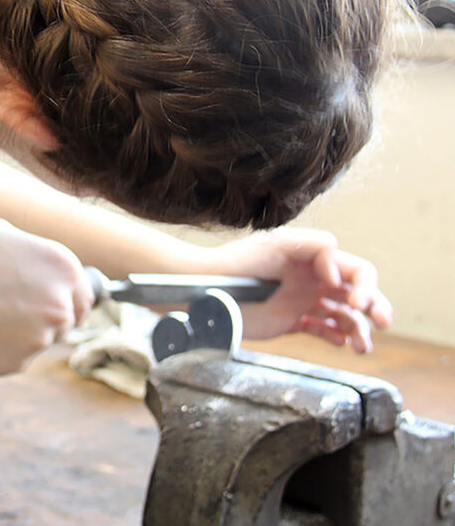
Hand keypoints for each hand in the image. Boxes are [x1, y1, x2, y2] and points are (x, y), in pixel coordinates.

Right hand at [0, 218, 93, 375]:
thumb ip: (30, 253)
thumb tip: (36, 269)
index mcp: (62, 265)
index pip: (84, 293)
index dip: (63, 295)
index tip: (43, 298)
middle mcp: (60, 304)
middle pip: (64, 320)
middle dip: (41, 315)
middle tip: (2, 306)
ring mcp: (39, 339)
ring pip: (36, 341)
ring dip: (16, 333)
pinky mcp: (13, 365)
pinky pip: (12, 359)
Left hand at [205, 227, 391, 351]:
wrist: (208, 288)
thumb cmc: (237, 262)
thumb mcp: (274, 245)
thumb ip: (308, 244)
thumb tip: (336, 249)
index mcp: (314, 260)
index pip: (355, 271)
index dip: (364, 285)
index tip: (353, 300)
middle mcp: (312, 280)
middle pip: (357, 294)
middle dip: (375, 307)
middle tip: (381, 322)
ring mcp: (302, 300)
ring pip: (343, 316)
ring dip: (359, 329)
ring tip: (361, 346)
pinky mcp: (291, 320)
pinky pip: (321, 329)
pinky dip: (335, 336)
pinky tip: (341, 343)